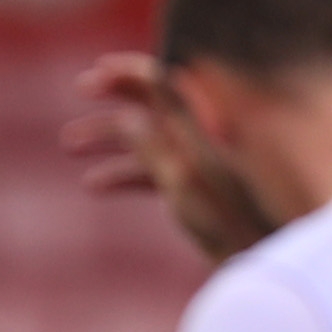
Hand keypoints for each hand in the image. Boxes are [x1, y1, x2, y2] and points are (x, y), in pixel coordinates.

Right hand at [61, 52, 268, 260]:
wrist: (260, 258)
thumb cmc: (228, 221)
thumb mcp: (182, 182)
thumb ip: (154, 146)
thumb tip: (127, 113)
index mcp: (203, 123)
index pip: (164, 80)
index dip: (126, 73)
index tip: (93, 78)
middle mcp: (200, 134)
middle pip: (153, 100)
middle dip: (114, 95)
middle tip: (80, 91)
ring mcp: (195, 159)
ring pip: (146, 136)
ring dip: (109, 137)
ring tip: (70, 144)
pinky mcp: (191, 185)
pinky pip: (152, 170)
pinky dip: (124, 172)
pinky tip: (94, 184)